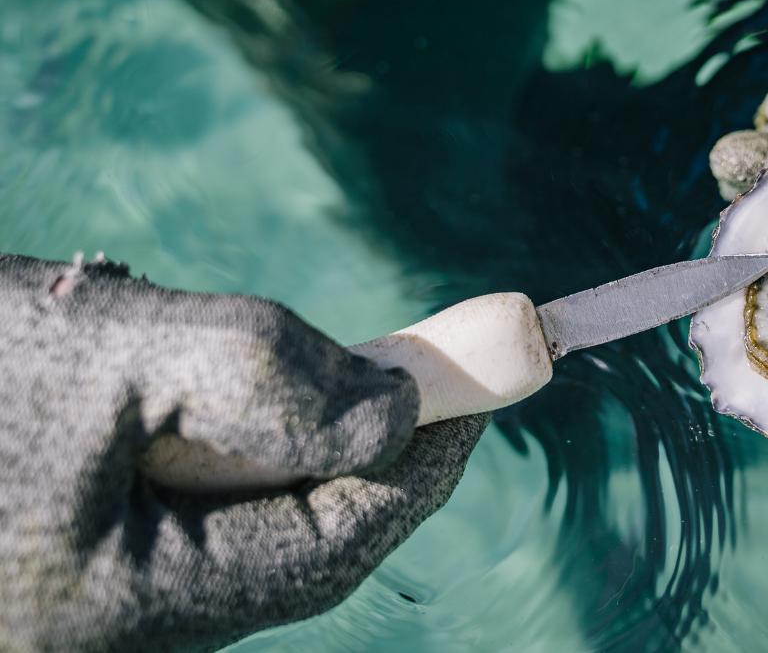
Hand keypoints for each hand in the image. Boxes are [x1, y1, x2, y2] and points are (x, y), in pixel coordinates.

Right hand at [0, 253, 485, 649]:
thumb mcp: (95, 349)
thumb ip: (255, 374)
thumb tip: (392, 409)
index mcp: (121, 606)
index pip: (328, 545)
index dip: (422, 465)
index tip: (486, 388)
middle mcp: (113, 626)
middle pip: (293, 540)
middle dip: (369, 452)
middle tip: (429, 367)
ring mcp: (91, 597)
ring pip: (242, 524)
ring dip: (301, 443)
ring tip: (336, 366)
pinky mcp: (74, 556)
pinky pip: (188, 511)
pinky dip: (236, 447)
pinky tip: (229, 392)